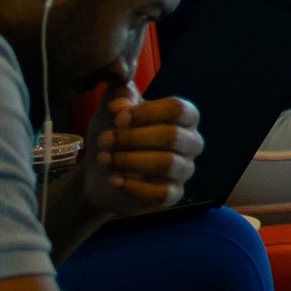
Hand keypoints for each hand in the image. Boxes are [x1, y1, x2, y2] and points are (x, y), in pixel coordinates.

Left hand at [76, 91, 199, 218]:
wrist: (99, 169)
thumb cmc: (114, 132)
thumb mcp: (112, 108)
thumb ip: (118, 95)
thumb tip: (122, 104)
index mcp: (183, 117)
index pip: (177, 109)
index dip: (146, 112)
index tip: (117, 117)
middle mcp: (191, 143)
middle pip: (172, 136)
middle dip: (132, 138)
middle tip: (104, 140)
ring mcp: (184, 170)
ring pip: (167, 163)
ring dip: (130, 160)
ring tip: (104, 158)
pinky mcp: (173, 194)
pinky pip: (162, 192)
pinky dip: (134, 186)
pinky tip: (114, 180)